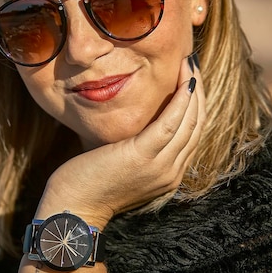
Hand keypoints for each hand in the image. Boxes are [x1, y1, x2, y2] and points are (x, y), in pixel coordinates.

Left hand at [36, 55, 205, 228]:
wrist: (73, 209)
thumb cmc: (89, 184)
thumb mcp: (121, 164)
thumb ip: (137, 147)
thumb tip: (138, 121)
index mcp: (168, 175)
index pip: (193, 134)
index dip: (195, 103)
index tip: (190, 78)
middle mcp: (171, 172)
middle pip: (197, 125)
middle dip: (198, 90)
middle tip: (193, 63)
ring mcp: (161, 166)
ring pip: (190, 121)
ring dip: (193, 88)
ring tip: (190, 63)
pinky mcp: (144, 156)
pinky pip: (173, 122)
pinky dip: (181, 99)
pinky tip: (183, 80)